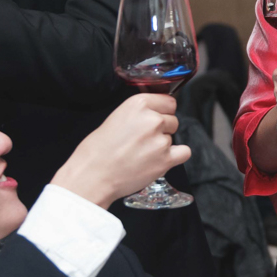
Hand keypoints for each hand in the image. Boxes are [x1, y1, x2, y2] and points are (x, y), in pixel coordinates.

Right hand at [54, 94, 191, 206]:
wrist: (92, 175)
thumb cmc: (97, 150)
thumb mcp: (116, 117)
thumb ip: (139, 113)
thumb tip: (156, 113)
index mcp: (139, 103)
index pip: (168, 101)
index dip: (161, 112)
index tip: (154, 119)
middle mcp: (152, 119)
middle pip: (173, 119)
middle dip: (162, 129)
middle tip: (143, 140)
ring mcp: (160, 140)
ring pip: (173, 137)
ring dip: (163, 145)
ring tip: (142, 154)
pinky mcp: (165, 160)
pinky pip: (184, 152)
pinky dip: (176, 156)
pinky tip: (162, 160)